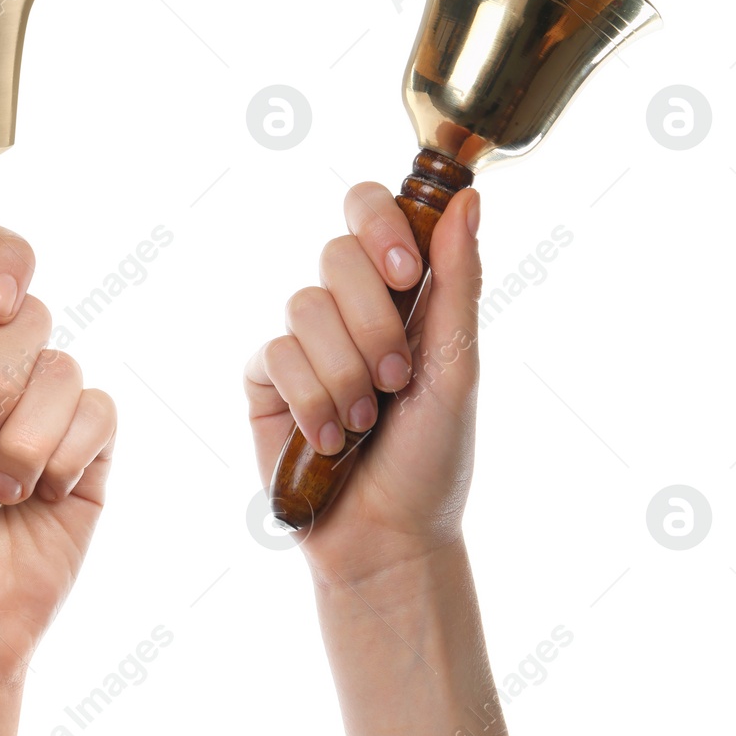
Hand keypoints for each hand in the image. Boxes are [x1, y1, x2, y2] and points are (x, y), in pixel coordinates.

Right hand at [244, 183, 481, 582]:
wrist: (389, 538)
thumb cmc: (432, 458)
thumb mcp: (457, 366)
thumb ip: (458, 281)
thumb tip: (469, 197)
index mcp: (400, 291)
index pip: (371, 209)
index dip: (380, 226)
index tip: (406, 274)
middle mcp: (348, 307)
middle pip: (336, 251)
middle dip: (373, 322)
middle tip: (396, 379)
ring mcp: (304, 341)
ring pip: (304, 306)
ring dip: (345, 373)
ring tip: (364, 423)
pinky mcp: (265, 381)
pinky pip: (276, 354)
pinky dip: (311, 401)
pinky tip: (329, 440)